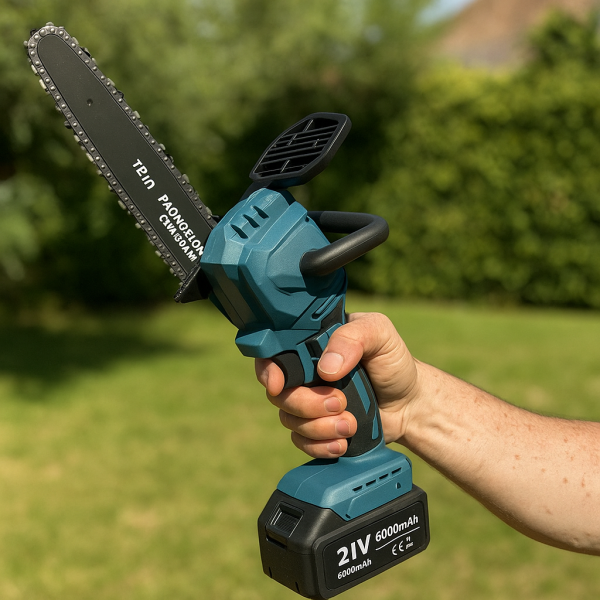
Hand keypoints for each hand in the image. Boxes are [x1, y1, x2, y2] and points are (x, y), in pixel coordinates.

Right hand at [255, 312, 422, 457]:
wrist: (411, 403)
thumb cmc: (393, 363)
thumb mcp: (379, 334)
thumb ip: (353, 338)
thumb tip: (326, 368)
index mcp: (312, 344)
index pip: (274, 353)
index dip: (268, 370)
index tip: (278, 384)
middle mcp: (305, 373)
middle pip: (280, 393)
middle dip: (307, 404)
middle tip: (340, 402)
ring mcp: (309, 402)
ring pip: (289, 420)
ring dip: (318, 427)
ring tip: (350, 424)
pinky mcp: (317, 428)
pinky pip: (301, 441)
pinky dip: (319, 446)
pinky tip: (341, 443)